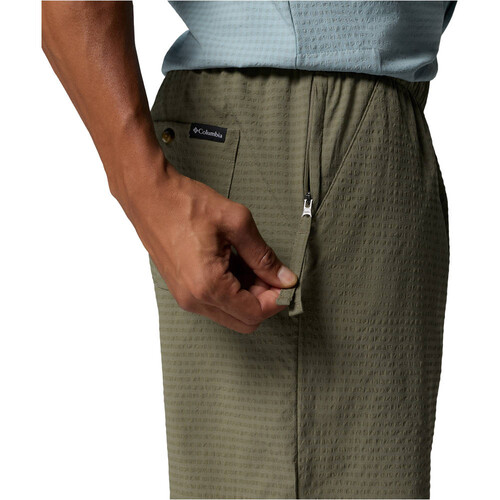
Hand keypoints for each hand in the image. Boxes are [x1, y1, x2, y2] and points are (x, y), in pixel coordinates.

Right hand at [119, 161, 297, 333]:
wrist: (148, 195)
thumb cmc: (185, 204)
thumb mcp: (236, 223)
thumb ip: (263, 255)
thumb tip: (285, 278)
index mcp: (209, 285)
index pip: (255, 313)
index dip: (277, 300)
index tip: (286, 281)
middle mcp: (195, 299)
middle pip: (244, 321)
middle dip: (264, 300)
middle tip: (270, 272)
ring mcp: (186, 297)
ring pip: (230, 313)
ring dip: (248, 295)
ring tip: (250, 261)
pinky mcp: (182, 289)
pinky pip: (215, 303)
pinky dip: (232, 290)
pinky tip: (234, 263)